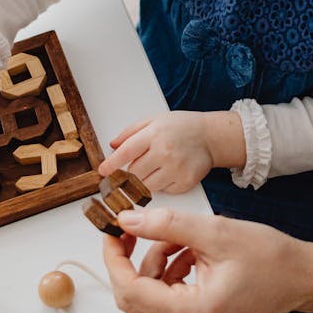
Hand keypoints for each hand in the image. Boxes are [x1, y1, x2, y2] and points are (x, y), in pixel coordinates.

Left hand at [99, 111, 245, 193]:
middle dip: (127, 174)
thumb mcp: (154, 120)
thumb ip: (130, 132)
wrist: (210, 137)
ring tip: (152, 169)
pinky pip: (163, 191)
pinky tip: (166, 173)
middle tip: (128, 172)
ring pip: (146, 186)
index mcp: (154, 134)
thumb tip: (112, 146)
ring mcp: (176, 169)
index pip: (126, 152)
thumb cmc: (181, 127)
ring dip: (143, 181)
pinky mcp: (185, 182)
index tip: (102, 172)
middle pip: (134, 173)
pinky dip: (160, 185)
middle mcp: (165, 152)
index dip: (111, 164)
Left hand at [101, 208, 312, 312]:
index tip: (111, 230)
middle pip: (135, 295)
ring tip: (180, 235)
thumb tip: (129, 220)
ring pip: (149, 291)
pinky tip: (188, 248)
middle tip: (132, 226)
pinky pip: (165, 292)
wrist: (303, 276)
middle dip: (130, 257)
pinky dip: (168, 266)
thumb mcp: (215, 232)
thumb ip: (167, 225)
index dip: (114, 258)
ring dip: (154, 258)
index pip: (131, 291)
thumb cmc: (271, 260)